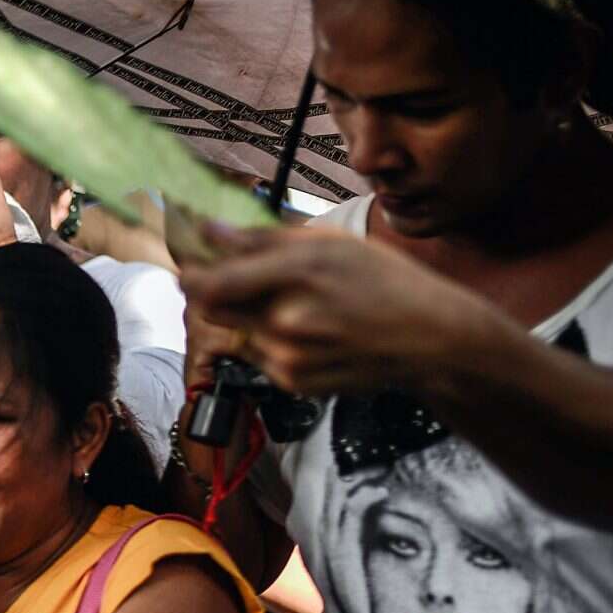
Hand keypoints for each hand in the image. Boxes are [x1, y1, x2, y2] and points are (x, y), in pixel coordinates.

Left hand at [181, 222, 505, 397]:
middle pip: (211, 307)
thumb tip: (209, 230)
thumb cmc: (384, 282)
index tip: (184, 263)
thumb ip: (263, 239)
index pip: (211, 281)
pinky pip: (257, 356)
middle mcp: (287, 318)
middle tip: (237, 278)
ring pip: (236, 330)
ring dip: (248, 316)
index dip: (187, 272)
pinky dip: (270, 342)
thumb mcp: (331, 243)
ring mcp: (287, 356)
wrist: (428, 340)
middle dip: (214, 291)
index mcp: (298, 271)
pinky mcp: (291, 383)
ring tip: (296, 307)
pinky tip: (310, 333)